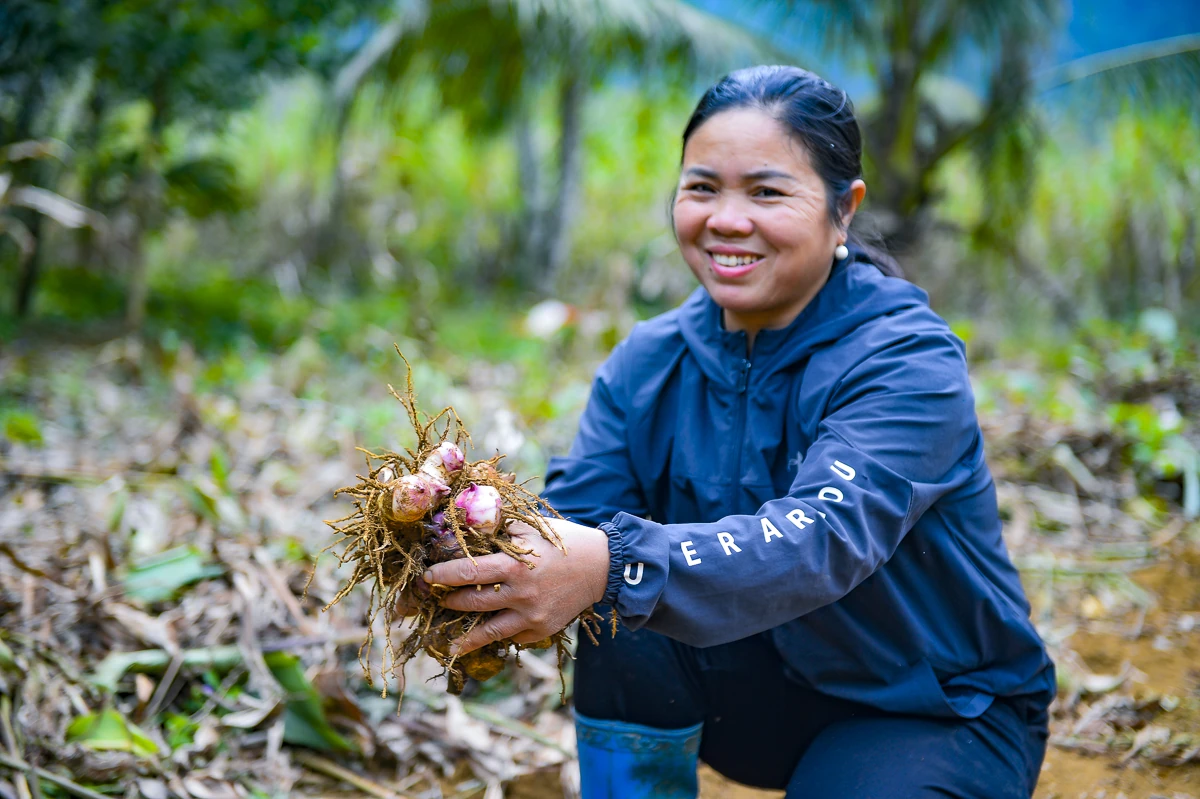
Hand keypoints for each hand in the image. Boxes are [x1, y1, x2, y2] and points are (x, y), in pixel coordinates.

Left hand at [423, 517, 609, 654]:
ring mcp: (531, 616)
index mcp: (513, 565)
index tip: (427, 575)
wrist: (602, 566)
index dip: (441, 575)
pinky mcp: (541, 630)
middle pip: (471, 604)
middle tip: (434, 598)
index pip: (466, 573)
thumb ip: (499, 528)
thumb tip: (465, 525)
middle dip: (447, 601)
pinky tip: (484, 637)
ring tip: (449, 640)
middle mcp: (520, 594)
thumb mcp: (530, 527)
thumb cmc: (562, 541)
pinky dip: (498, 635)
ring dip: (465, 635)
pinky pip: (512, 637)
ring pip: (488, 632)